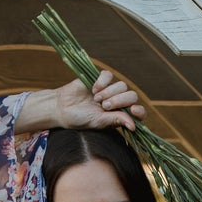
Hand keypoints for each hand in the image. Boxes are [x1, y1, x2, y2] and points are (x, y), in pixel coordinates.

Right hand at [17, 70, 143, 135]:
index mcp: (120, 115)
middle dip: (120, 100)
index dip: (139, 111)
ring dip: (109, 93)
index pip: (138, 112)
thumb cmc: (81, 119)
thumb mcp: (99, 122)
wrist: (62, 108)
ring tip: (96, 99)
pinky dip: (102, 82)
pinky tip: (93, 89)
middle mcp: (118, 102)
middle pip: (132, 96)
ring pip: (121, 85)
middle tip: (104, 106)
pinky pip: (109, 75)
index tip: (133, 110)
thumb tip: (134, 126)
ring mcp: (110, 89)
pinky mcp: (100, 79)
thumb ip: (116, 120)